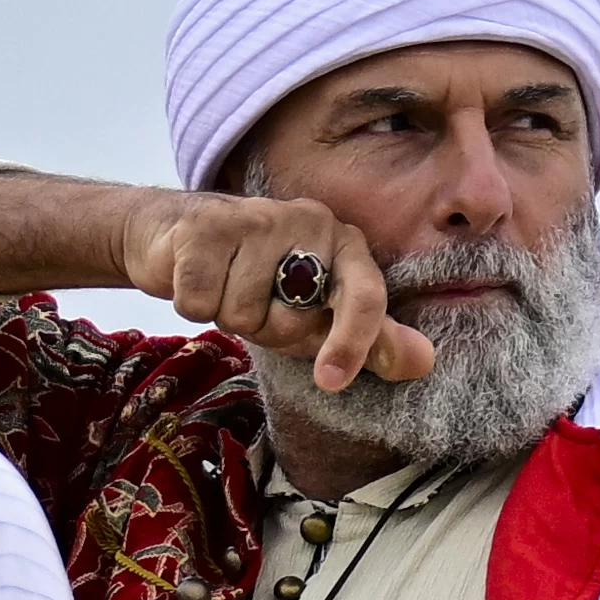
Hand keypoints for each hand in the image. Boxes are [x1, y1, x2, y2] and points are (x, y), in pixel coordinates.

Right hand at [116, 190, 427, 392]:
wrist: (174, 233)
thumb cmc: (254, 277)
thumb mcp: (314, 312)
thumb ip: (370, 338)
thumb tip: (424, 362)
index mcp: (345, 243)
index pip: (365, 295)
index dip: (353, 342)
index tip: (331, 381)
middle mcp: (310, 221)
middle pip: (294, 322)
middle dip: (268, 329)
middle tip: (255, 304)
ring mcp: (257, 218)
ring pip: (242, 314)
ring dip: (226, 315)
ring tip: (224, 285)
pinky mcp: (206, 227)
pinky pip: (200, 302)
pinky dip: (193, 304)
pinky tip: (196, 277)